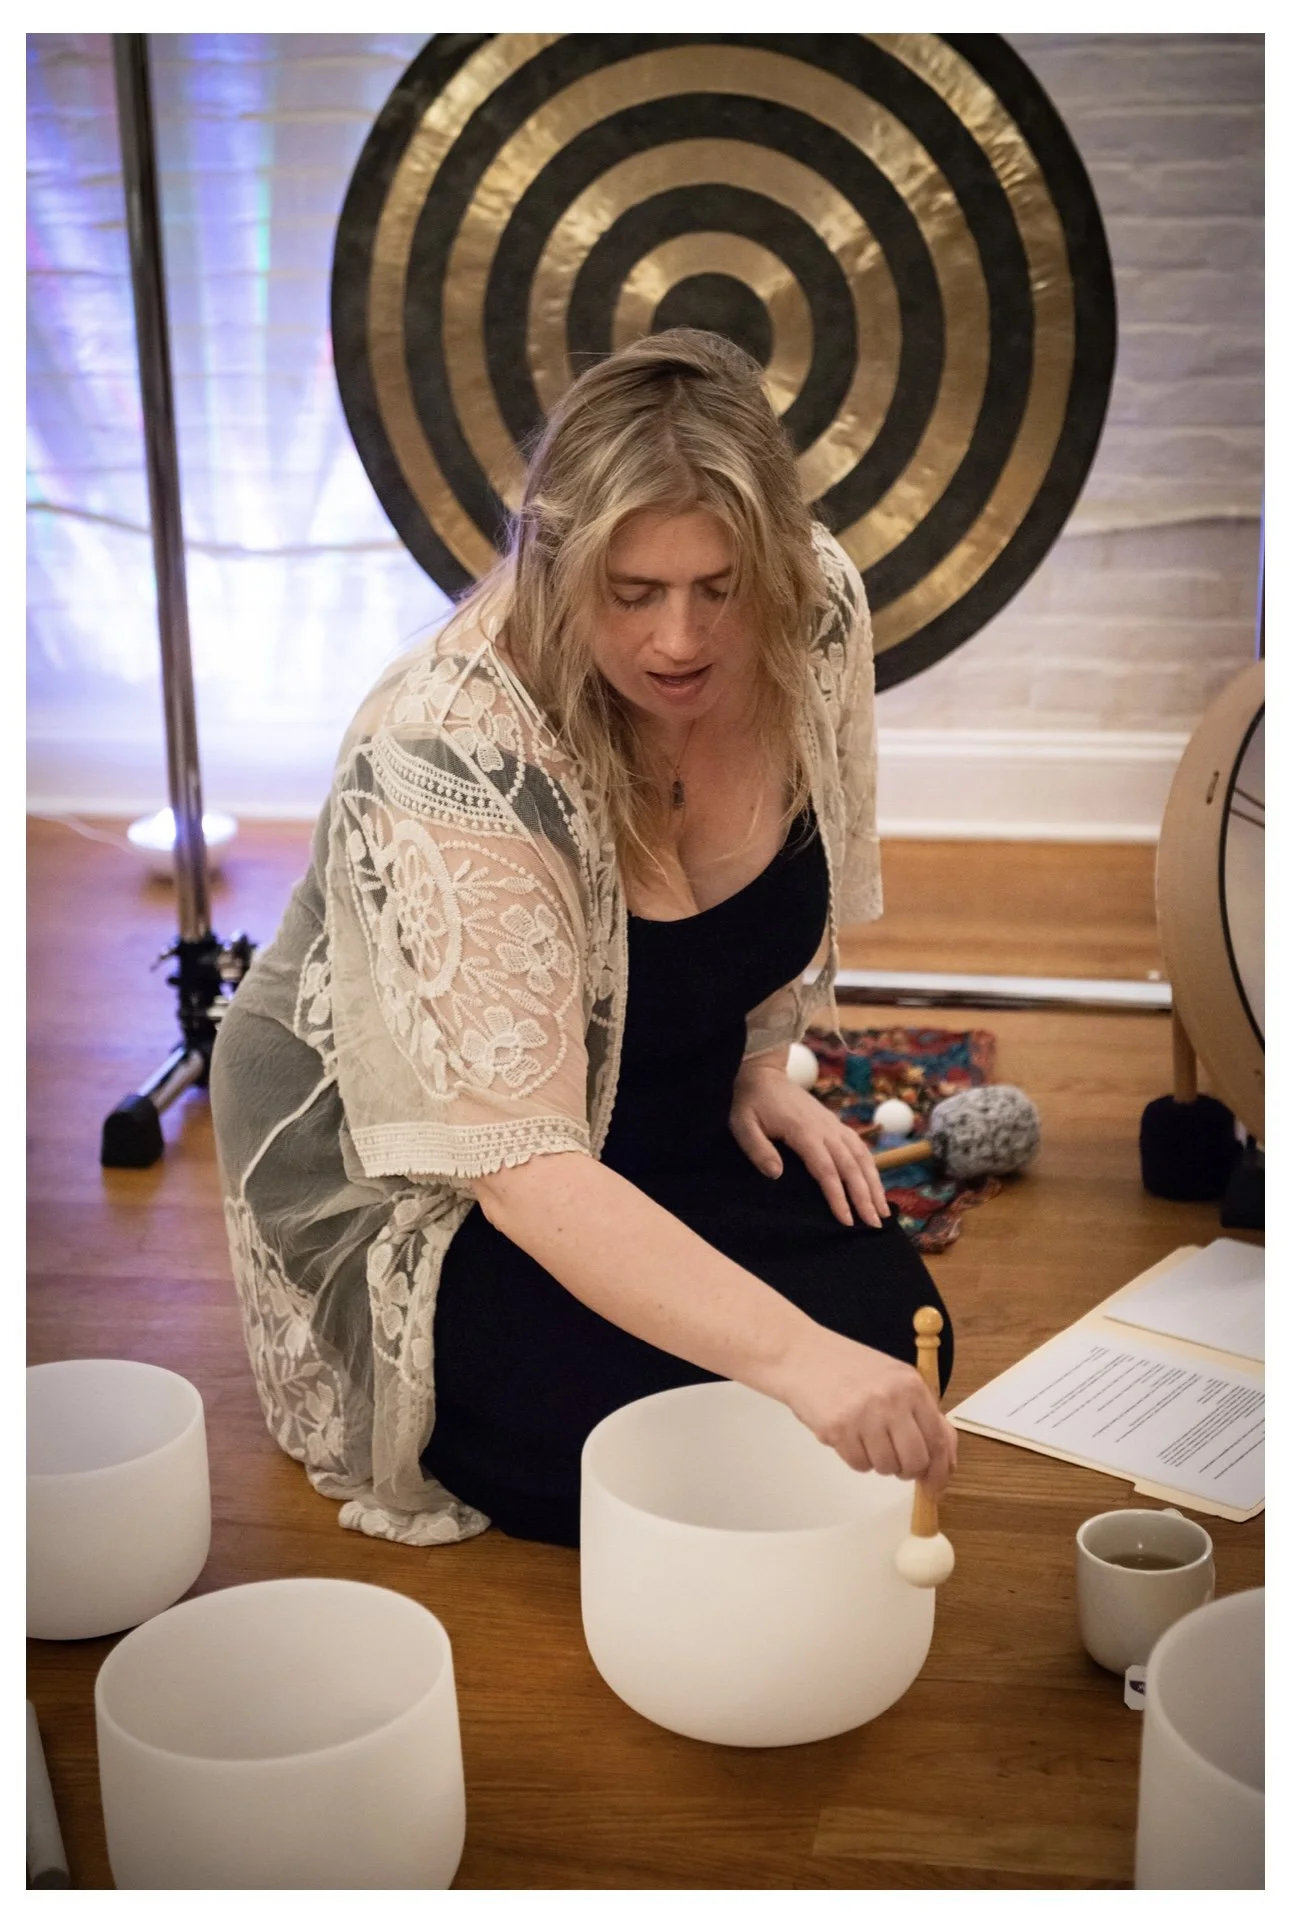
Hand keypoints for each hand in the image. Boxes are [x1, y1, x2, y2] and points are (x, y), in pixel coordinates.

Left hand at [730, 1051, 889, 1227]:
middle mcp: (825, 1128)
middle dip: (864, 1197)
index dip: (838, 1196)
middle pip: (850, 1166)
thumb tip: (776, 1174)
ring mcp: (833, 1125)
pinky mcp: (835, 1124)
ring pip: (861, 1156)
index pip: (826, 1169)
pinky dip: (871, 1167)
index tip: (847, 1220)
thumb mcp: (742, 1125)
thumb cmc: (751, 1103)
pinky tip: (876, 1185)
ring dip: (874, 1184)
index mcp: (804, 1131)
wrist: (764, 1074)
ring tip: (883, 1211)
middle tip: (874, 1225)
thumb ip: (757, 1149)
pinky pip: (860, 1147)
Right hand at [773, 1323, 957, 1494]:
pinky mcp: (838, 1430)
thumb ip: (921, 1412)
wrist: (802, 1355)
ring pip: (886, 1467)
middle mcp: (890, 1400)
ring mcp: (863, 1416)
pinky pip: (859, 1465)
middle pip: (915, 1460)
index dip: (940, 1468)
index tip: (936, 1484)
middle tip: (898, 1464)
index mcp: (911, 1385)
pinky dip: (856, 1458)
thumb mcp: (893, 1378)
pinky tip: (848, 1436)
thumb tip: (946, 1456)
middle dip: (908, 1470)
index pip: (938, 1438)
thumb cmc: (849, 1367)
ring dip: (879, 1462)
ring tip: (867, 1438)